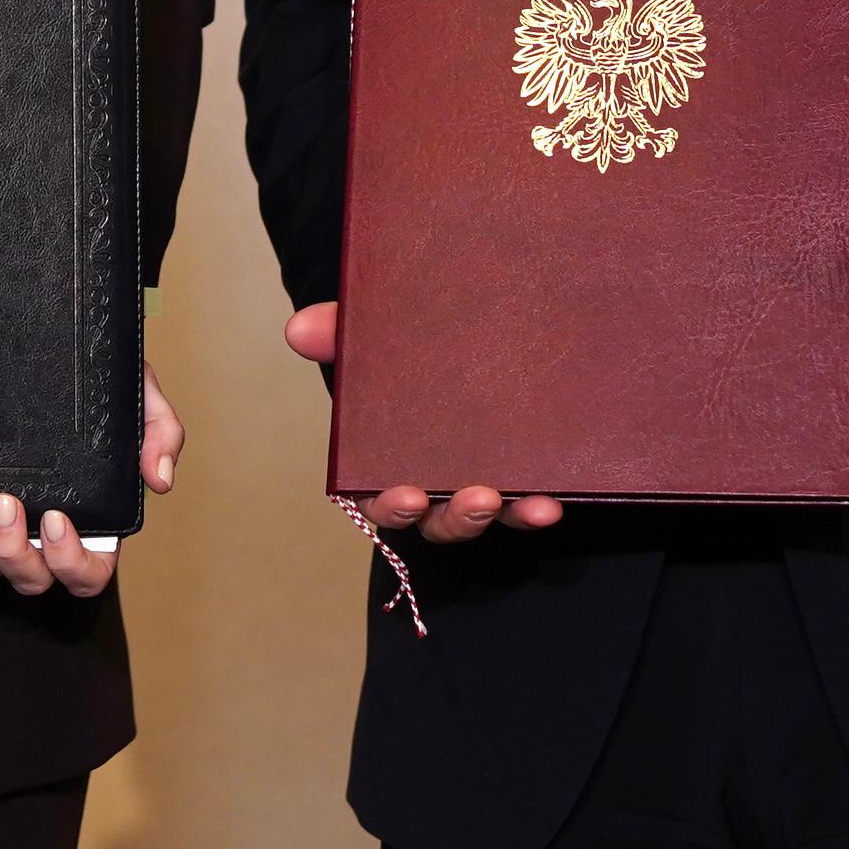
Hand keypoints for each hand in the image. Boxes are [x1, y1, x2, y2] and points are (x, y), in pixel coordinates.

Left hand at [0, 362, 182, 596]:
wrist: (44, 338)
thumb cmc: (96, 381)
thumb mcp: (135, 393)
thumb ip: (159, 431)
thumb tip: (160, 481)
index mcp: (86, 518)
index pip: (87, 572)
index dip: (71, 562)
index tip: (53, 521)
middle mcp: (37, 532)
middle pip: (30, 579)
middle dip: (13, 552)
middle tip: (4, 502)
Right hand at [285, 303, 562, 542]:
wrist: (470, 334)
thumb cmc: (406, 351)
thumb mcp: (371, 339)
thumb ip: (336, 333)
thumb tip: (298, 329)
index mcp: (384, 460)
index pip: (378, 498)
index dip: (392, 506)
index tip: (409, 497)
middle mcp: (430, 483)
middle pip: (435, 520)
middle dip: (454, 517)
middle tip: (477, 499)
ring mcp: (475, 485)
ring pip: (481, 518)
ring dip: (498, 515)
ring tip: (519, 500)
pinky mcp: (517, 480)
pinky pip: (525, 507)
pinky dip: (535, 509)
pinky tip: (551, 499)